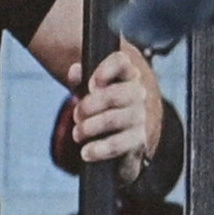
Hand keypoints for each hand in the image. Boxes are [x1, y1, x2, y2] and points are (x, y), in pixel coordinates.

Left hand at [65, 37, 166, 171]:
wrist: (128, 133)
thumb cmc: (105, 105)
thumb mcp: (91, 90)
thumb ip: (81, 78)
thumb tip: (74, 70)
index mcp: (126, 74)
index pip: (120, 62)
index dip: (104, 70)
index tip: (91, 84)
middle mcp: (137, 93)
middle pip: (114, 94)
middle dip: (88, 106)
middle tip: (77, 115)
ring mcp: (139, 116)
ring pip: (113, 119)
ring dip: (89, 127)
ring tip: (77, 134)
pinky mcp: (138, 140)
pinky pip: (118, 144)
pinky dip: (98, 149)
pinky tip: (86, 152)